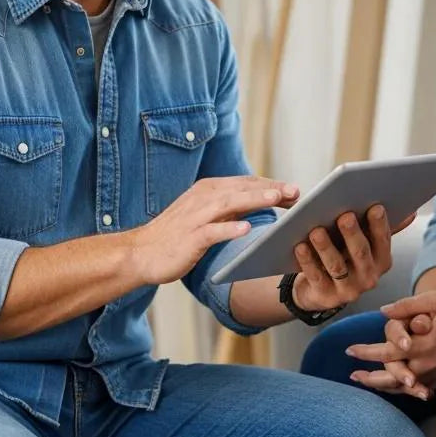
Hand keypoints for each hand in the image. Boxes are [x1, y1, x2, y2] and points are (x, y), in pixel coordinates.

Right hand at [129, 176, 298, 285]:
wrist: (139, 253)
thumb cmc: (177, 235)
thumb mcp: (206, 214)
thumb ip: (230, 207)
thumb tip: (259, 201)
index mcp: (209, 190)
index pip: (246, 183)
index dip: (271, 184)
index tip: (295, 191)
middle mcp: (204, 198)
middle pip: (243, 188)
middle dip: (271, 188)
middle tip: (296, 192)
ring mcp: (196, 216)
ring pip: (230, 203)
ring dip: (255, 199)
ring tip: (277, 198)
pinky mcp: (189, 237)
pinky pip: (211, 231)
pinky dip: (229, 228)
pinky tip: (246, 229)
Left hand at [291, 204, 411, 312]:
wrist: (319, 291)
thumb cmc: (344, 258)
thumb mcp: (365, 245)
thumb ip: (381, 229)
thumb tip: (411, 212)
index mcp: (381, 261)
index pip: (383, 241)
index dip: (379, 224)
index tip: (375, 206)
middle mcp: (368, 277)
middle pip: (360, 253)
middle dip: (353, 233)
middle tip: (345, 215)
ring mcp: (347, 290)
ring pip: (336, 266)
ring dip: (326, 247)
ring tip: (316, 230)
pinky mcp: (325, 297)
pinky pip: (316, 276)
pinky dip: (307, 260)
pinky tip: (300, 246)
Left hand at [346, 313, 433, 399]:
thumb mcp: (433, 299)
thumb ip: (406, 307)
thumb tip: (384, 311)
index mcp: (425, 344)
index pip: (390, 352)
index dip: (367, 353)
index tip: (350, 350)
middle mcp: (429, 363)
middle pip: (394, 377)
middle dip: (371, 378)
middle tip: (353, 376)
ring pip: (405, 387)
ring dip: (384, 385)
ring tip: (366, 381)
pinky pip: (418, 388)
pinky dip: (401, 388)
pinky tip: (390, 385)